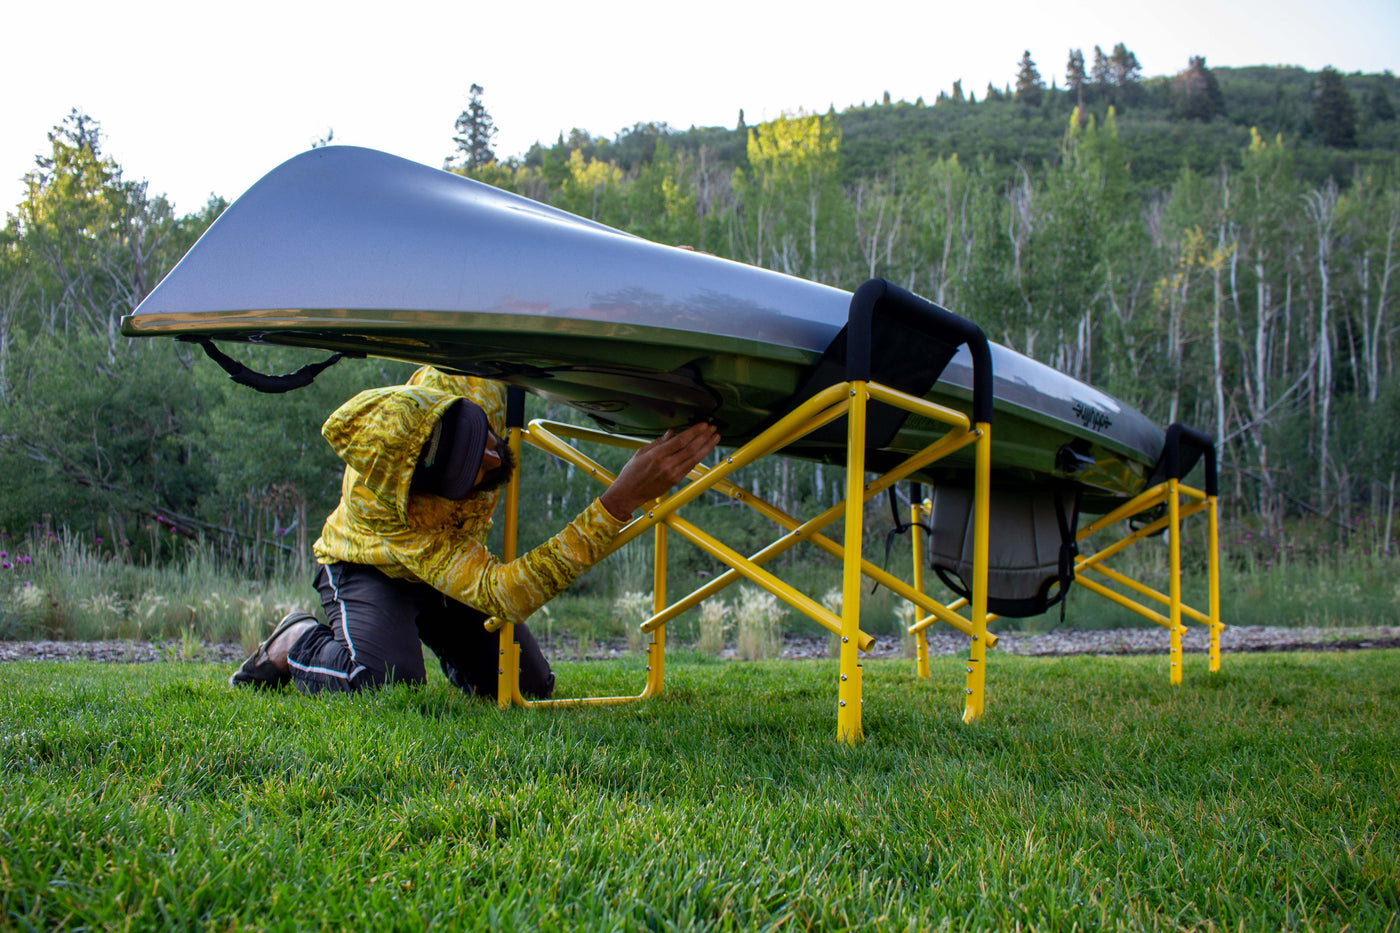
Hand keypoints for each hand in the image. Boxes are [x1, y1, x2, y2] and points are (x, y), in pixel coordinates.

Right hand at [599, 422, 721, 520]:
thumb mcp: (642, 452)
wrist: (629, 493)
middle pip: (691, 448)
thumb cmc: (632, 472)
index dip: (694, 431)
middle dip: (704, 437)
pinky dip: (699, 457)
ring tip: (715, 437)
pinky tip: (705, 450)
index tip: (703, 424)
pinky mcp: (675, 481)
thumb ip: (659, 442)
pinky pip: (690, 467)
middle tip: (713, 428)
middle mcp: (667, 465)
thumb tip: (672, 432)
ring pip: (695, 458)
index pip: (681, 440)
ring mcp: (673, 474)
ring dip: (707, 447)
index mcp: (657, 455)